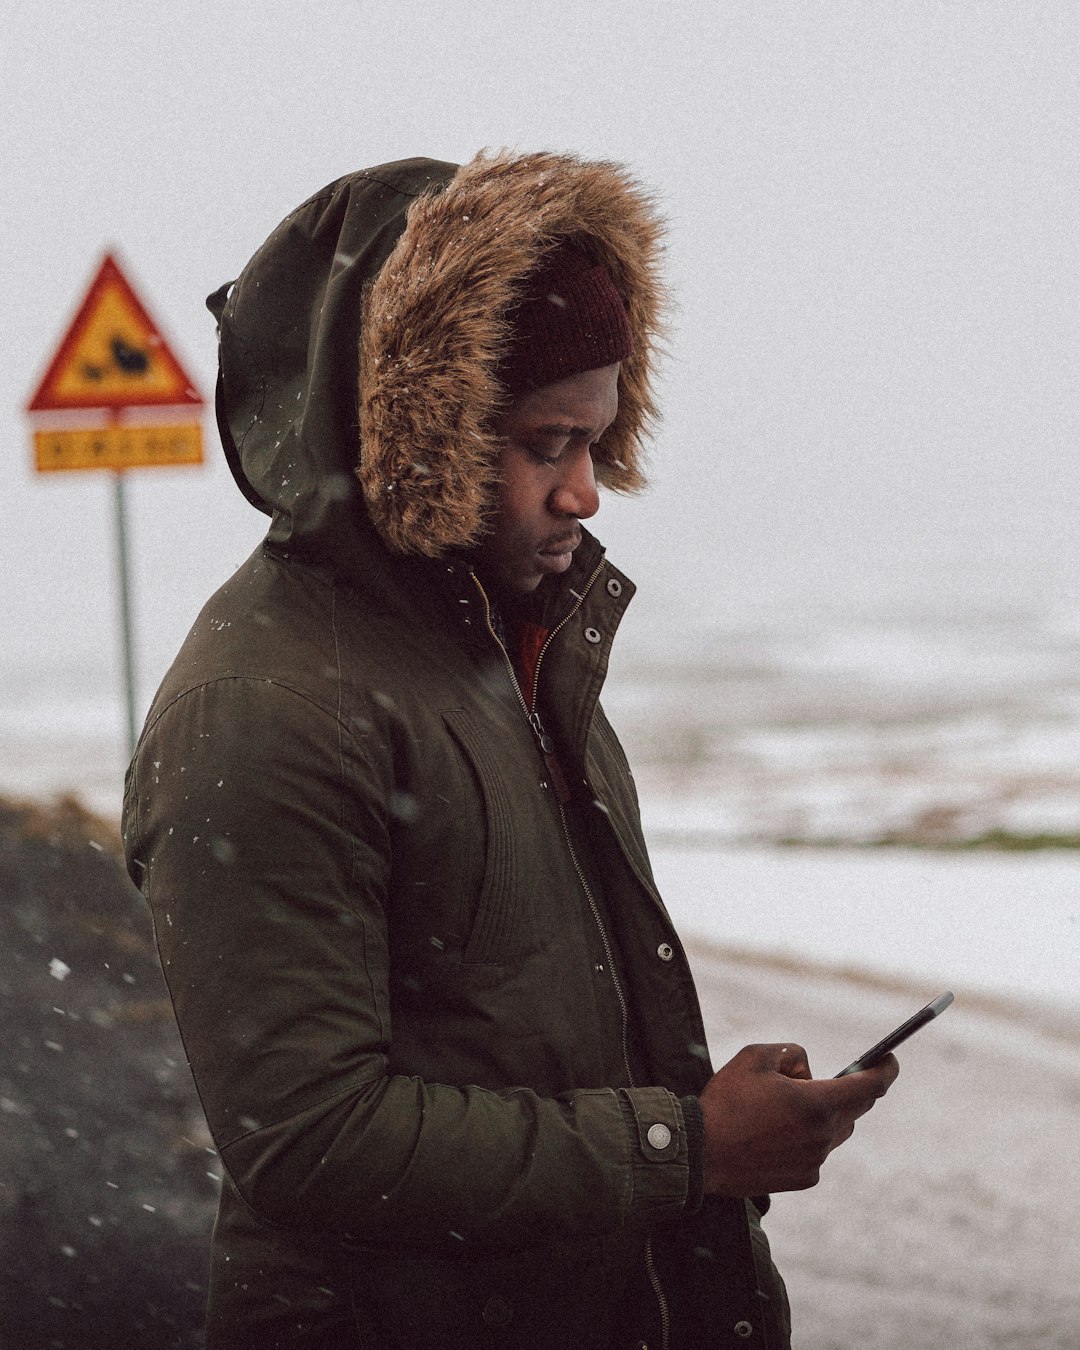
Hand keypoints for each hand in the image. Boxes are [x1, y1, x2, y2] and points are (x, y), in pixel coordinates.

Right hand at [698, 1043, 897, 1195]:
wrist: (700, 1153)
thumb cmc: (726, 1101)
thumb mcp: (755, 1057)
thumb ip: (791, 1053)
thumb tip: (807, 1070)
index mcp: (817, 1104)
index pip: (870, 1087)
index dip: (885, 1070)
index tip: (891, 1060)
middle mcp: (823, 1136)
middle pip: (855, 1109)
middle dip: (849, 1089)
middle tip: (829, 1077)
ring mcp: (815, 1162)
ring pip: (835, 1130)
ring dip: (825, 1114)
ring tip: (786, 1105)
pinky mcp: (804, 1180)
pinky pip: (818, 1151)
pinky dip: (808, 1137)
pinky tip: (775, 1132)